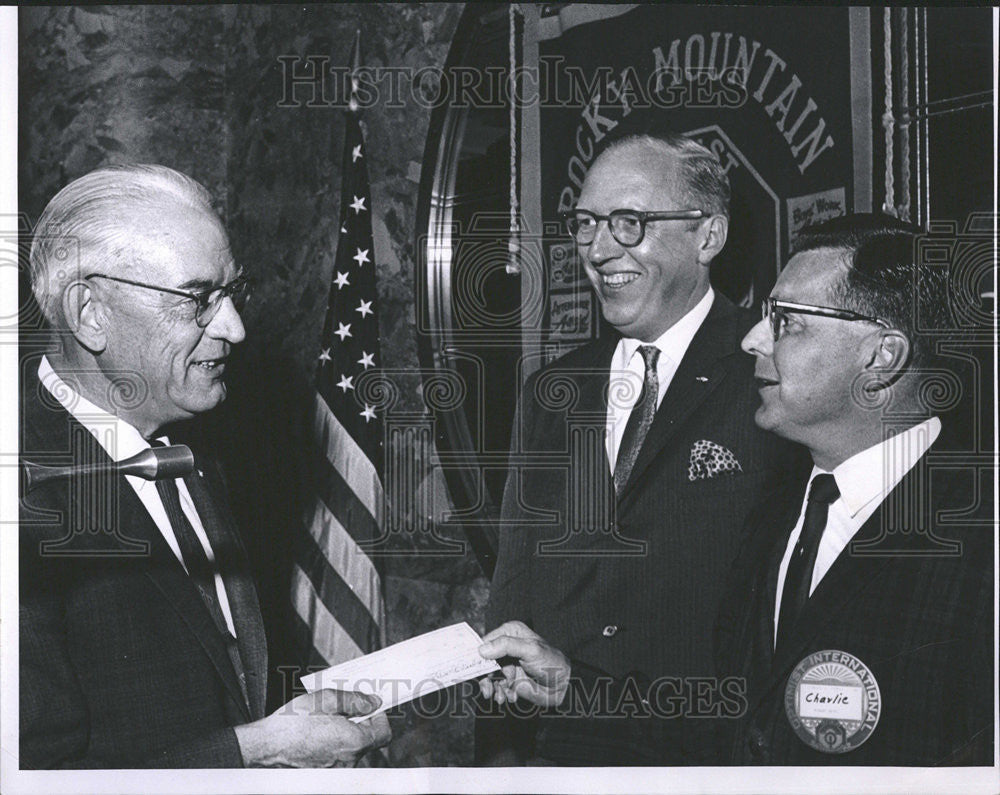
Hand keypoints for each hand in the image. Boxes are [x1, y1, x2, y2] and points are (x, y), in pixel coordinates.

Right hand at [234, 689, 390, 767]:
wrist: (266, 746)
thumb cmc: (293, 723)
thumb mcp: (327, 699)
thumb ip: (355, 700)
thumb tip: (373, 702)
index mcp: (353, 742)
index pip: (383, 733)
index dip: (379, 716)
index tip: (370, 704)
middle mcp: (348, 760)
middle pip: (366, 739)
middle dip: (359, 720)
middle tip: (344, 706)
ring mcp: (335, 768)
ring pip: (350, 746)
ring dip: (345, 730)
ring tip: (327, 717)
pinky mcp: (323, 770)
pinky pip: (336, 754)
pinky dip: (332, 741)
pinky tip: (318, 730)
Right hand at [478, 620, 570, 707]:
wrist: (563, 685)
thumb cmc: (551, 662)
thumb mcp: (530, 650)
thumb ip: (506, 646)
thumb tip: (482, 649)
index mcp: (510, 632)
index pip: (485, 642)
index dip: (477, 656)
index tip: (473, 670)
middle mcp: (506, 646)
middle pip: (484, 661)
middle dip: (484, 677)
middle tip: (487, 691)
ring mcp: (507, 664)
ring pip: (488, 676)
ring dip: (492, 688)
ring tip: (499, 697)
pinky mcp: (509, 679)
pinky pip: (496, 687)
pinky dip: (501, 693)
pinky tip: (511, 697)